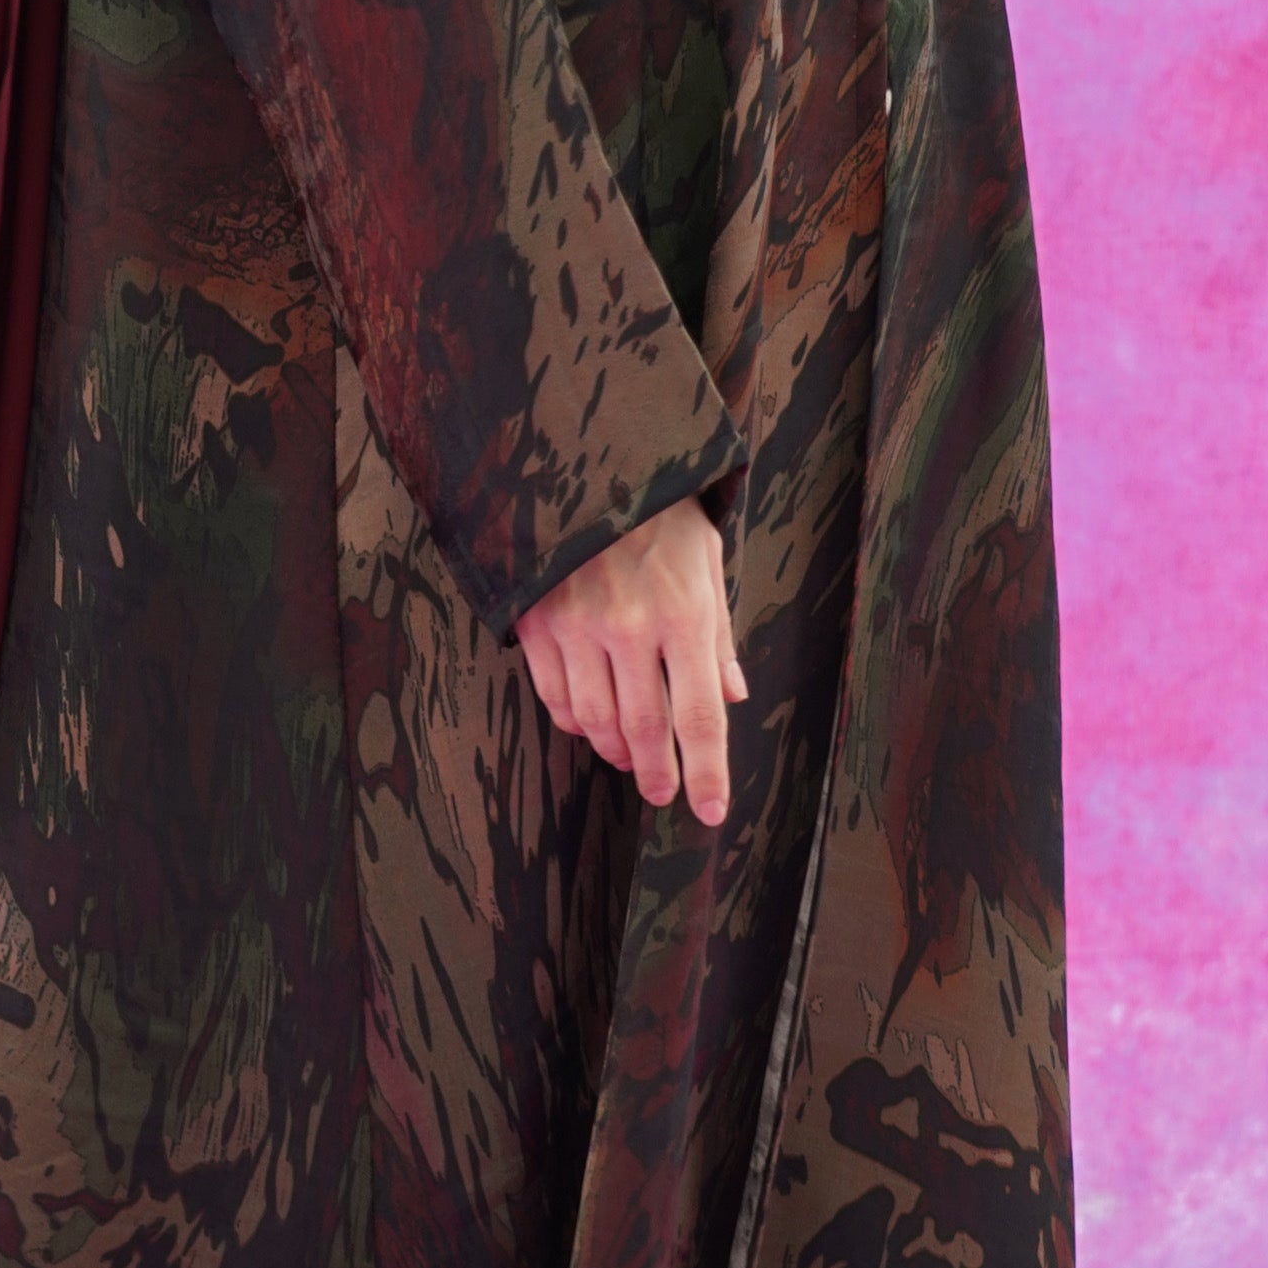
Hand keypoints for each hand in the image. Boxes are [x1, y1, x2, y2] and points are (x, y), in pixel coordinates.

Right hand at [513, 495, 746, 827]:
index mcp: (684, 613)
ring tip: (629, 757)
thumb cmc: (656, 509)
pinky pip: (554, 694)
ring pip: (595, 721)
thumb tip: (731, 694)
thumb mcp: (705, 559)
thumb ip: (718, 632)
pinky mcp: (537, 621)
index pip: (699, 716)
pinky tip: (588, 723)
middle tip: (663, 793)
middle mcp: (631, 627)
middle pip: (645, 730)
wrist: (582, 458)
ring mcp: (578, 626)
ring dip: (614, 750)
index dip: (706, 772)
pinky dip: (573, 721)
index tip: (710, 810)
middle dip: (658, 774)